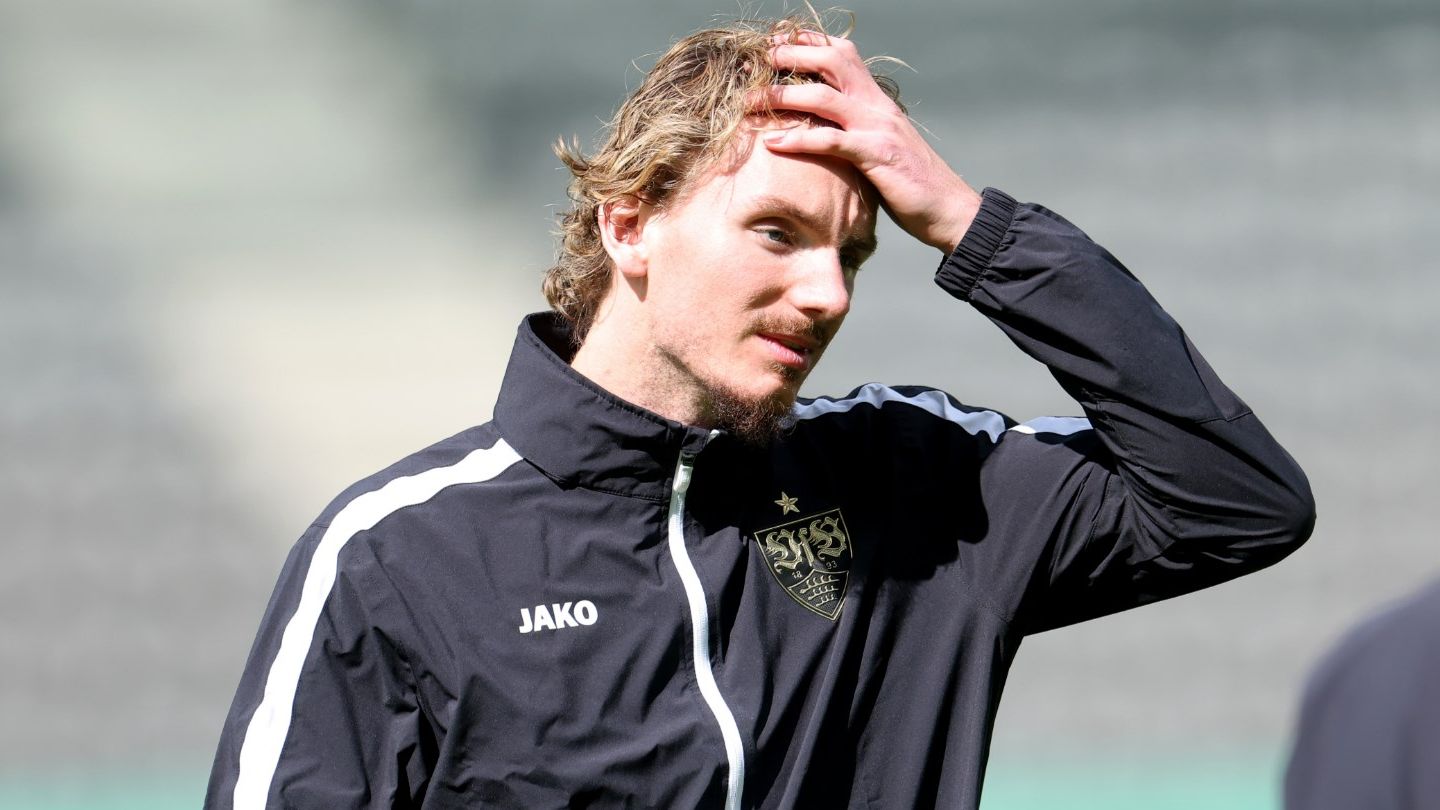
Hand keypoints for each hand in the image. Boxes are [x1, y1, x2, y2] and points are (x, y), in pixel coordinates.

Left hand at [758, 31, 981, 252]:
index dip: (807, 43)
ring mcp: (878, 128)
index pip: (842, 53)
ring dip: (783, 97)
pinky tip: (773, 143)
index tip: (773, 46)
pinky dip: (800, 139)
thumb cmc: (910, 182)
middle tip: (754, 63)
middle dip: (790, 56)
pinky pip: (832, 141)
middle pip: (831, 60)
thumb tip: (823, 130)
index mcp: (876, 99)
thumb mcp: (880, 146)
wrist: (948, 208)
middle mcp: (877, 105)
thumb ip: (855, 130)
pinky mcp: (877, 155)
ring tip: (749, 102)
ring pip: (824, 97)